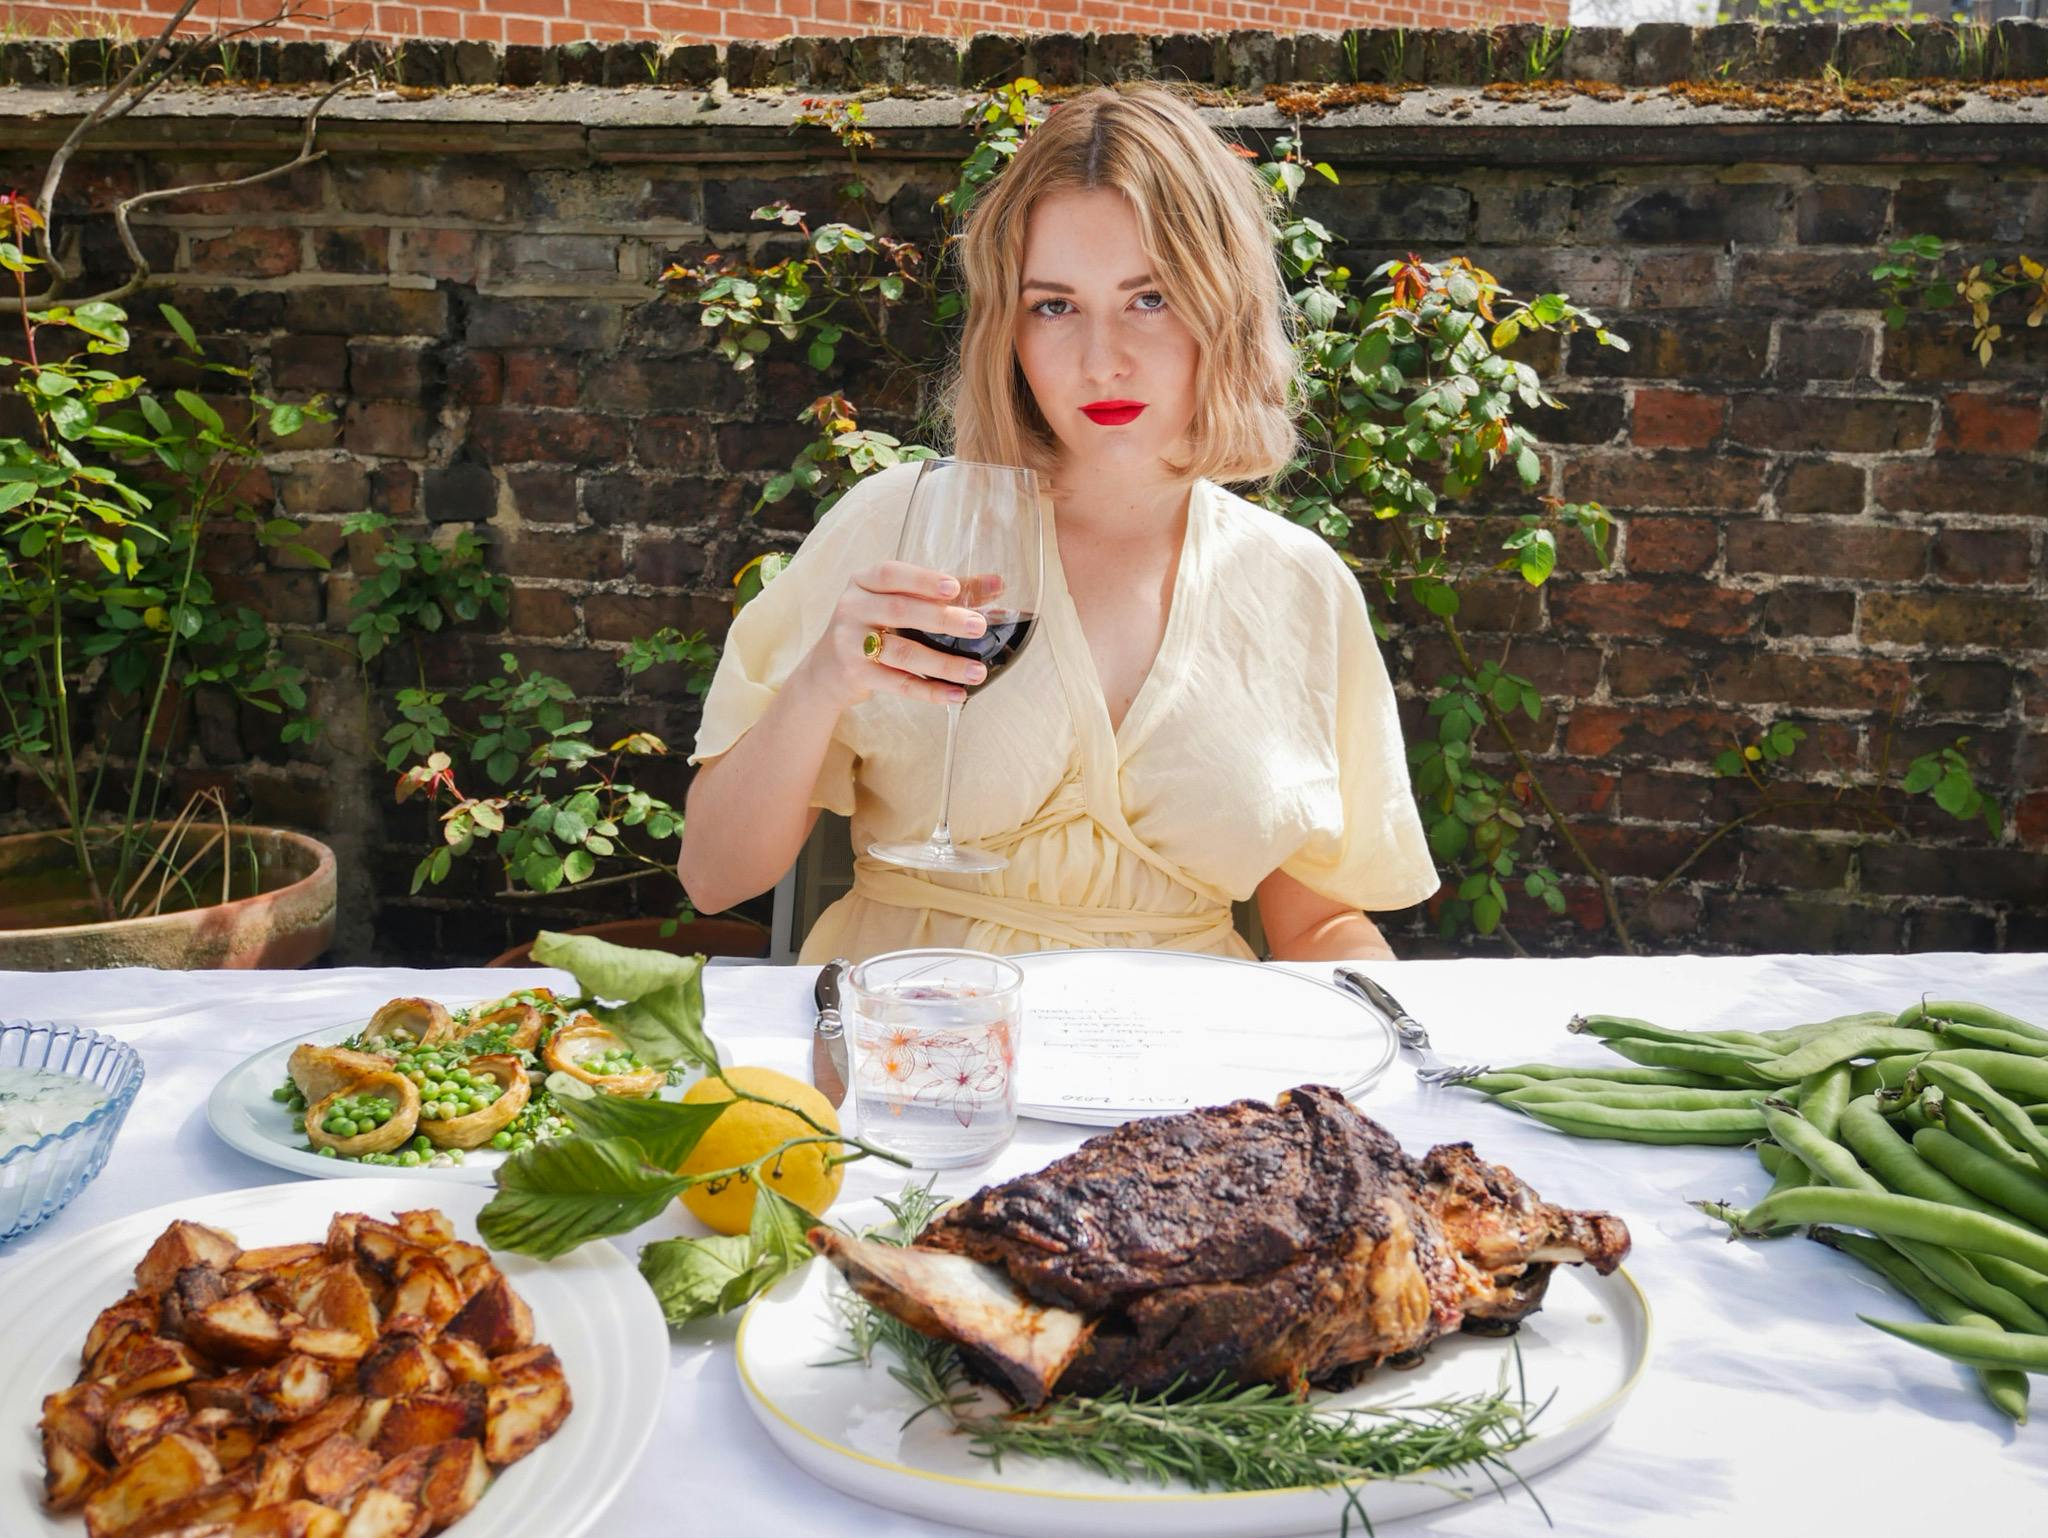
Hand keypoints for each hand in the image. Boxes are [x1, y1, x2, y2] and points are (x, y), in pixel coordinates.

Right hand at [797, 561, 991, 709]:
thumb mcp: (898, 602)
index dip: (923, 580)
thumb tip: (998, 584)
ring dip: (944, 663)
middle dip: (942, 619)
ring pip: (903, 653)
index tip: (954, 587)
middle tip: (978, 626)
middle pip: (900, 612)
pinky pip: (899, 684)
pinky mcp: (857, 674)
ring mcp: (851, 643)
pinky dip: (930, 691)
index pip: (892, 574)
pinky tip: (957, 695)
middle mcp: (852, 608)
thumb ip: (945, 592)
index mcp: (864, 582)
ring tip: (977, 670)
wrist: (826, 670)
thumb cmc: (873, 626)